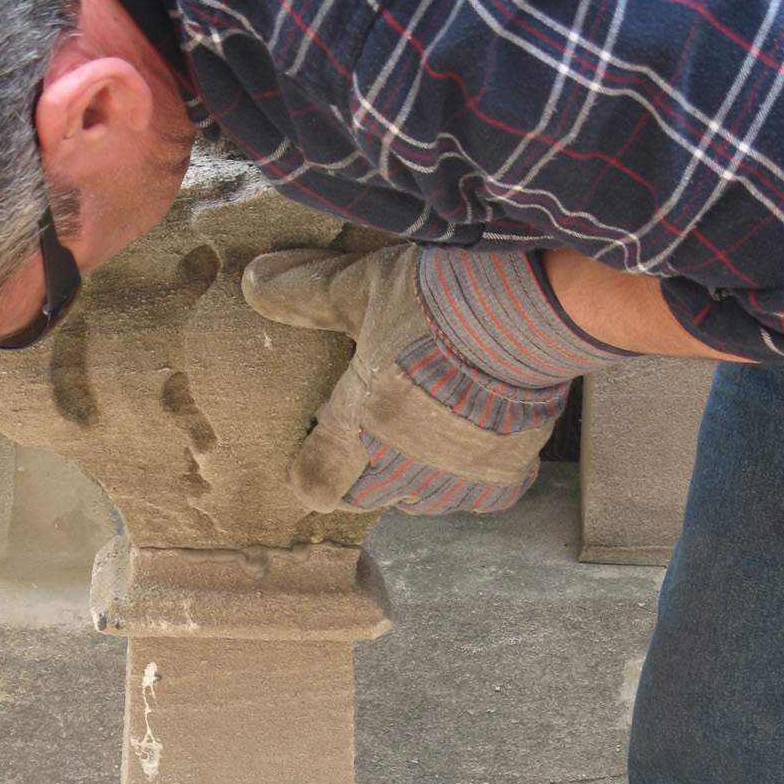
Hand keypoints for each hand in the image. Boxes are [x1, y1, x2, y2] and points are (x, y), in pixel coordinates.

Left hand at [242, 243, 627, 514]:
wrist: (531, 313)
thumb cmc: (437, 302)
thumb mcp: (361, 288)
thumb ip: (306, 294)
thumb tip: (253, 281)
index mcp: (357, 431)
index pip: (314, 483)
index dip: (310, 470)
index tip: (314, 448)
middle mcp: (402, 470)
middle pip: (363, 497)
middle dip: (358, 474)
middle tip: (369, 432)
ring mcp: (454, 481)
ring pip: (419, 501)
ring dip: (414, 478)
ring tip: (424, 433)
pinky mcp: (503, 478)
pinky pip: (478, 497)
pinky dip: (473, 478)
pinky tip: (476, 443)